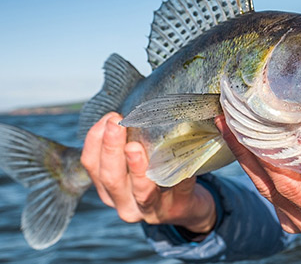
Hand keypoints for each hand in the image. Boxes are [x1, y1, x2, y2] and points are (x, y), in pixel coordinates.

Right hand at [80, 112, 215, 233]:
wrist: (188, 207)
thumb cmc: (157, 180)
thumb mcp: (137, 166)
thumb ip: (128, 144)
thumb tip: (130, 110)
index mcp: (110, 190)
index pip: (91, 165)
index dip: (95, 141)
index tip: (109, 118)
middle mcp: (126, 204)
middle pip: (111, 178)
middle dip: (111, 149)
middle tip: (117, 124)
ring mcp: (152, 209)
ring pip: (141, 190)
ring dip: (136, 168)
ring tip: (134, 147)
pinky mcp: (179, 208)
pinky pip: (178, 189)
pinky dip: (179, 175)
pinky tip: (181, 161)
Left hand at [215, 115, 300, 242]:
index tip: (290, 126)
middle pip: (291, 185)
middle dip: (265, 151)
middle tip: (245, 116)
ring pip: (270, 189)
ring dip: (246, 155)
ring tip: (228, 122)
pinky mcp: (289, 223)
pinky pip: (265, 192)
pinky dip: (249, 165)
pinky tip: (236, 139)